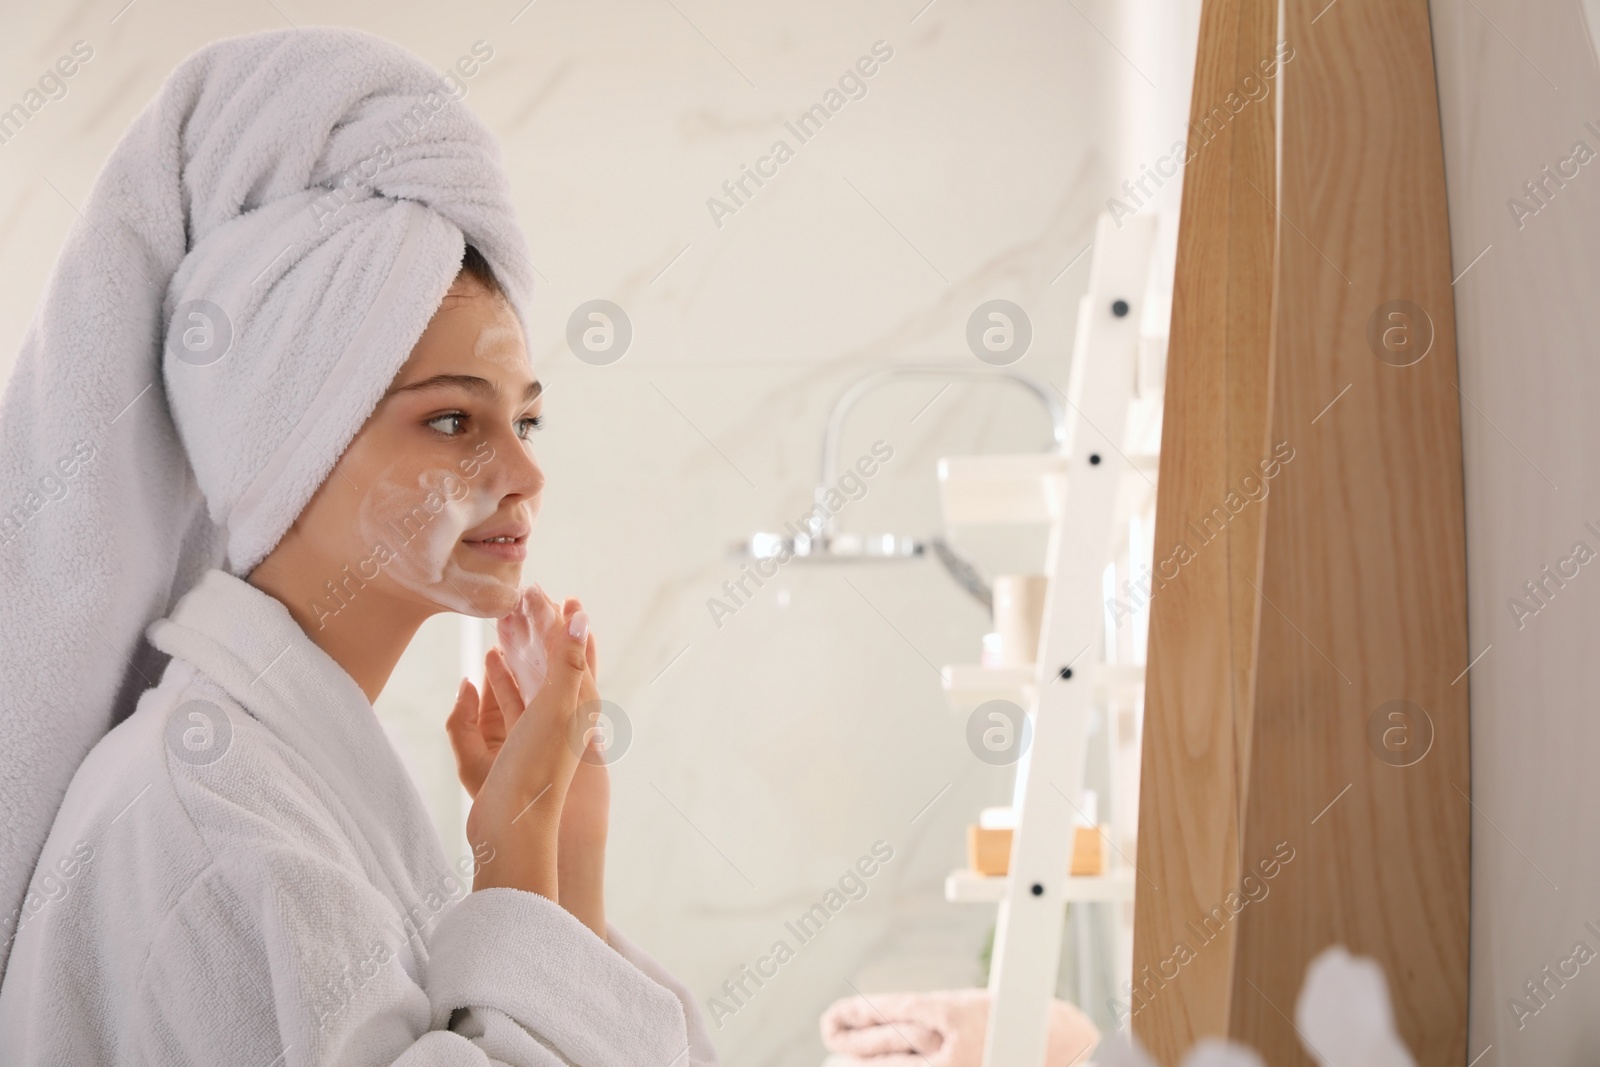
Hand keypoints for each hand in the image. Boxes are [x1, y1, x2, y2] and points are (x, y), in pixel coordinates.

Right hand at [458, 590, 590, 903]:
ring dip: (518, 651)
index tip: (543, 589)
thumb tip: (581, 615)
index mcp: (579, 704)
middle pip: (551, 661)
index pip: (572, 648)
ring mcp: (540, 733)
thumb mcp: (556, 708)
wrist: (512, 828)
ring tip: (501, 625)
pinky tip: (482, 671)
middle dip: (537, 630)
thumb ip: (568, 661)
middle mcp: (564, 717)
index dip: (559, 619)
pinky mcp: (517, 748)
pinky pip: (511, 703)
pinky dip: (501, 681)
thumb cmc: (537, 769)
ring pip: (530, 680)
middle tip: (519, 599)